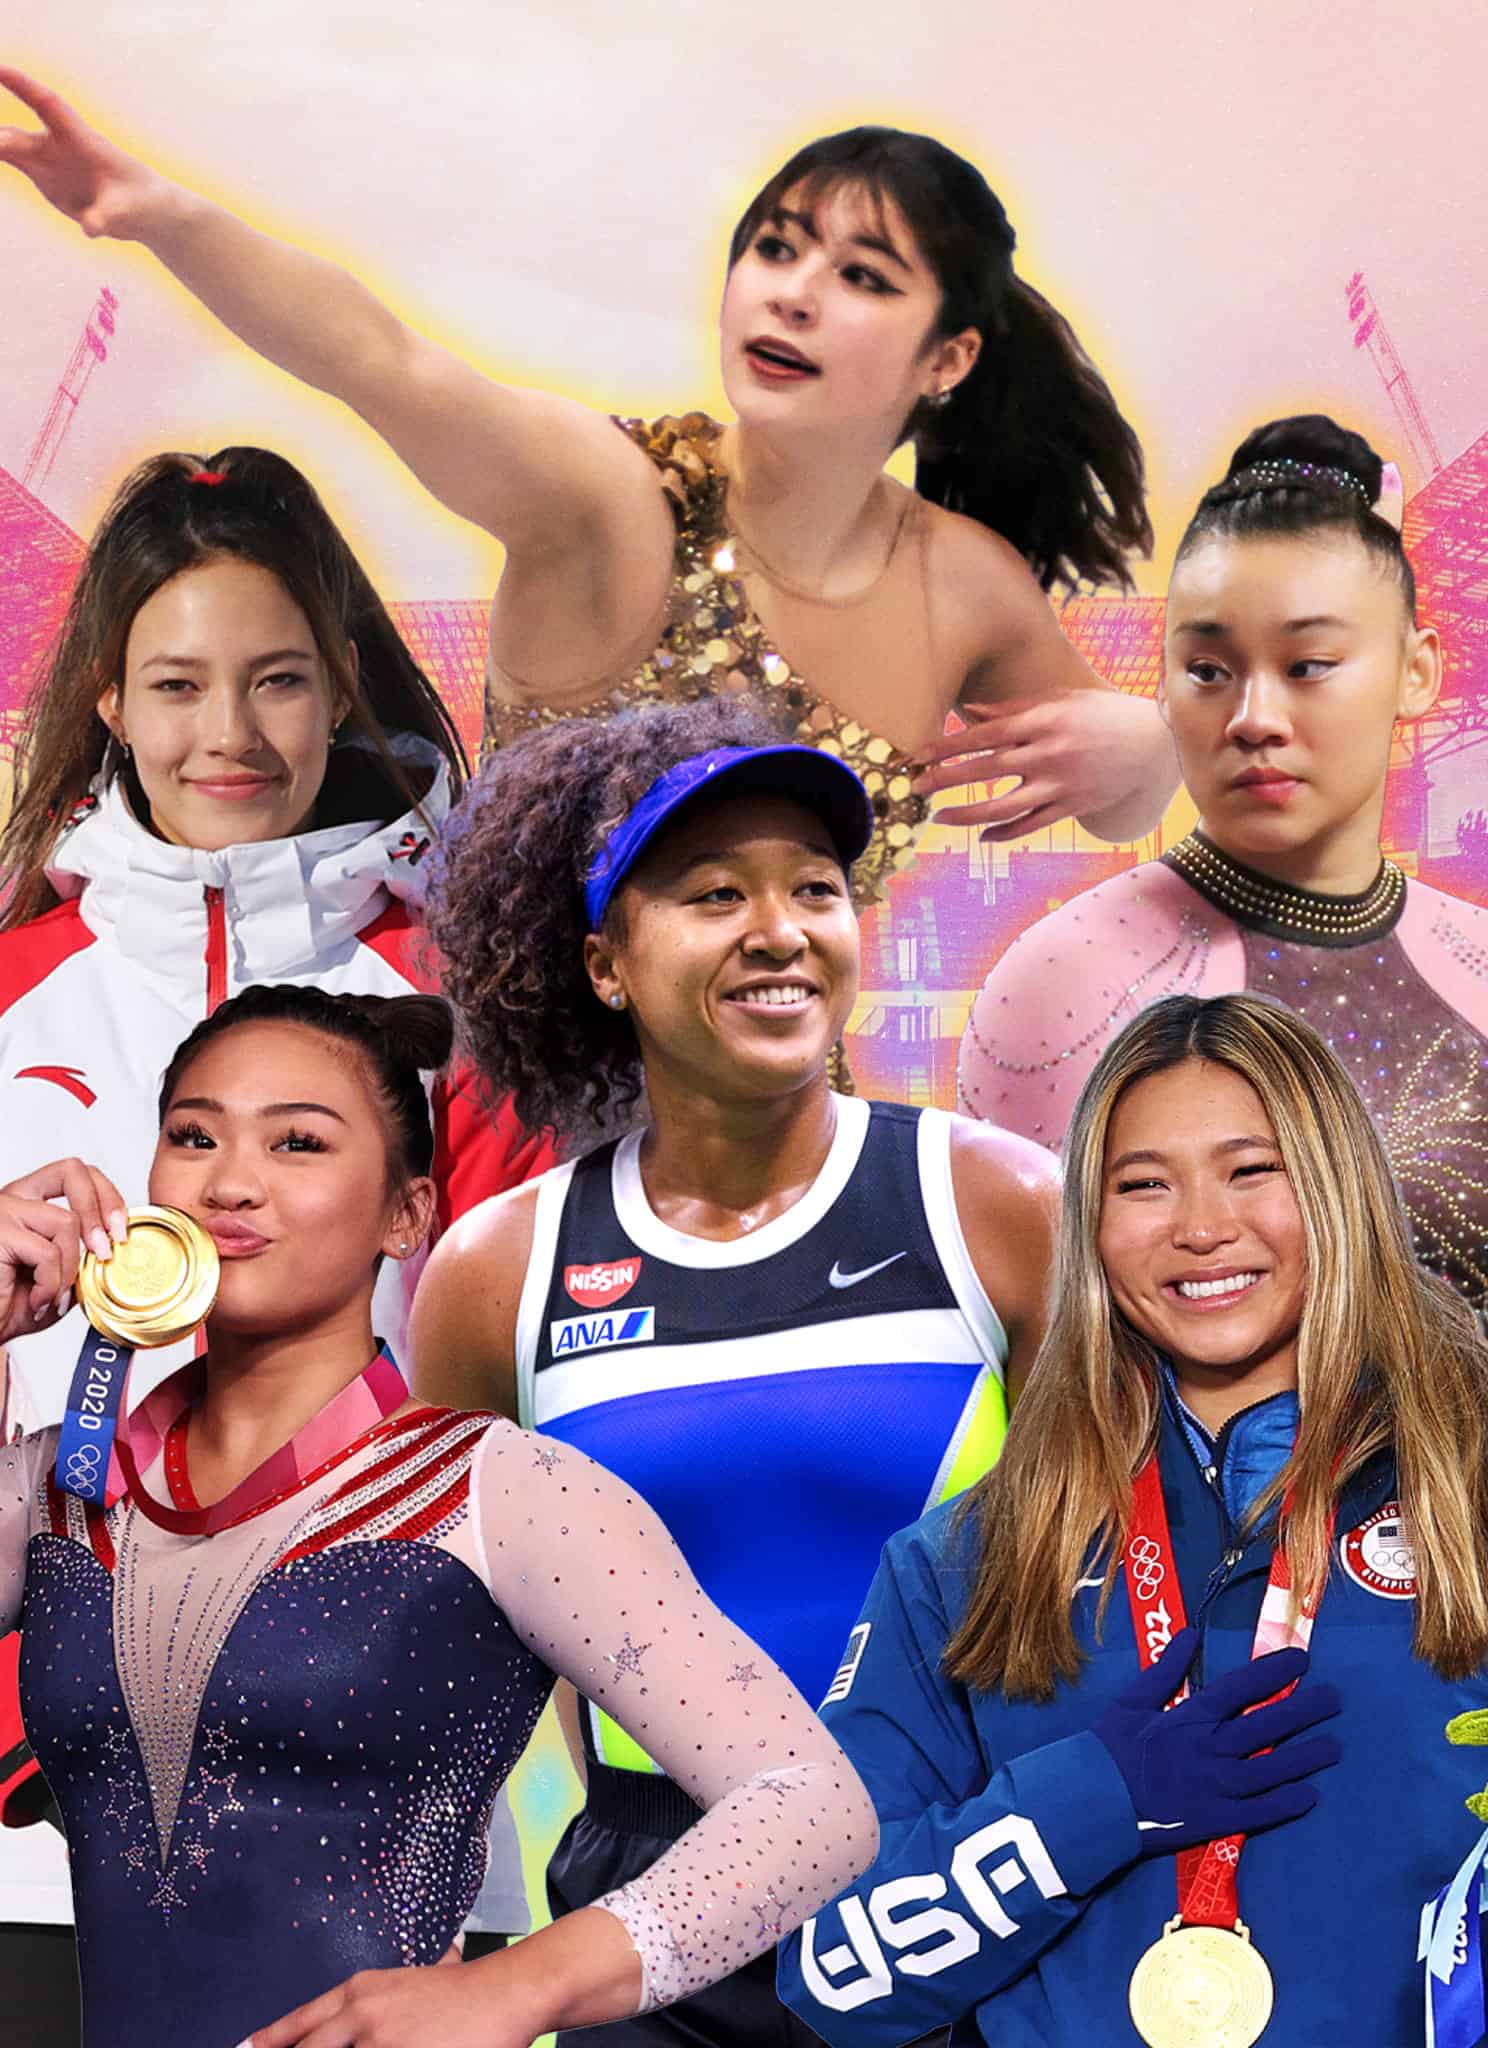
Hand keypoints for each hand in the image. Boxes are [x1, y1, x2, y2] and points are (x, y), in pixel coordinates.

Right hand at [0, 69, 167, 238]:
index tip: (0, 69)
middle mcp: (59, 145)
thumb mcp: (126, 211)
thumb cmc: (139, 202)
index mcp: (81, 141)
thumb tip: (91, 229)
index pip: (49, 106)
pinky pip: (11, 161)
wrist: (142, 210)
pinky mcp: (43, 177)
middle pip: (19, 134)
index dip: (24, 87)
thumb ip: (106, 218)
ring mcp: (49, 160)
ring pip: (9, 146)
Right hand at [0, 1159, 127, 1344]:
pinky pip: (48, 1253)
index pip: (74, 1172)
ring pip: (66, 1221)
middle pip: (72, 1170)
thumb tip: (116, 1244)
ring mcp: (3, 1212)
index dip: (105, 1194)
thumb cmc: (9, 1308)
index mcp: (28, 1201)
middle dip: (101, 1208)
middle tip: (106, 1251)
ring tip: (54, 1296)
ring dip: (70, 1267)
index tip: (119, 1231)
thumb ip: (83, 1255)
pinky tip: (36, 1303)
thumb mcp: (59, 1278)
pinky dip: (51, 1285)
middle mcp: (13, 1198)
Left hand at [239, 1947, 538, 2047]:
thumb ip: (368, 2006)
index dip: (268, 2043)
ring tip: (356, 2046)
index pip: (298, 2025)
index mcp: (358, 1992)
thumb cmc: (458, 1992)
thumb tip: (350, 2016)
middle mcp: (361, 2016)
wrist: (504, 1994)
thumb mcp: (403, 1986)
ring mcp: (381, 2044)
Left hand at [910, 689, 1177, 842]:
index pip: (984, 735)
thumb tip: (969, 713)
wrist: (1152, 744)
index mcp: (1042, 723)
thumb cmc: (1100, 714)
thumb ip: (1012, 708)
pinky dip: (1004, 833)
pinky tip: (982, 836)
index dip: (947, 745)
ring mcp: (1060, 785)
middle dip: (946, 778)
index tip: (918, 754)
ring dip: (968, 813)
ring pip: (1004, 806)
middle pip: (986, 769)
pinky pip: (1031, 826)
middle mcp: (1048, 755)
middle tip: (915, 786)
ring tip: (940, 816)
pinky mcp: (1071, 807)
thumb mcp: (1059, 700)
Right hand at [1092, 1626, 1341, 1855]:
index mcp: (1189, 1717)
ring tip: (1334, 1748)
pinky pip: (1259, 1812)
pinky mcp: (1215, 1821)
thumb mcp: (1131, 1700)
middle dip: (1304, 1710)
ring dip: (1305, 1758)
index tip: (1302, 1661)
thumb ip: (1165, 1669)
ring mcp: (1216, 1787)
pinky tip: (1310, 1796)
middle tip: (1335, 1699)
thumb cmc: (1108, 1747)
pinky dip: (1285, 1804)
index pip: (1240, 1689)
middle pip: (1266, 1726)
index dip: (1273, 1673)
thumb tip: (1191, 1634)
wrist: (1093, 1801)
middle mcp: (1210, 1749)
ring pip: (1271, 1769)